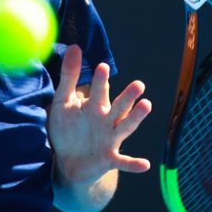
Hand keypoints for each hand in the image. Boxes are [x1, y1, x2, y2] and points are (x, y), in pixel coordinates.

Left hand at [48, 45, 152, 185]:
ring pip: (126, 126)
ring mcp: (111, 139)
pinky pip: (123, 161)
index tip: (102, 66)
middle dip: (128, 96)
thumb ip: (69, 76)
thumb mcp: (64, 102)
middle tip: (139, 84)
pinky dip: (134, 164)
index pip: (101, 90)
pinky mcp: (110, 159)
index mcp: (96, 105)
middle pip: (120, 106)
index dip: (102, 80)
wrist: (68, 162)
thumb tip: (74, 47)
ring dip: (137, 117)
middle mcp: (107, 120)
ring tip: (147, 105)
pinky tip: (144, 164)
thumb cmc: (67, 129)